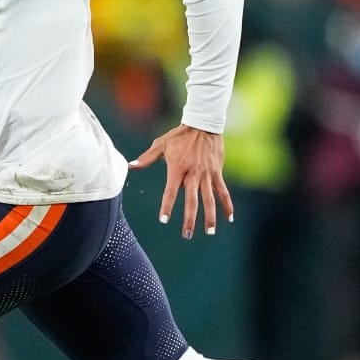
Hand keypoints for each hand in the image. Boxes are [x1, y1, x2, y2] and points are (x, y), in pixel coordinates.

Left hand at [129, 124, 235, 238]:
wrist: (204, 124)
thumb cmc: (179, 135)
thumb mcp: (161, 144)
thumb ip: (147, 158)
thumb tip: (130, 165)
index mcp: (177, 168)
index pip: (171, 191)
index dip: (167, 206)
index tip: (164, 220)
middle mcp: (193, 174)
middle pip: (191, 200)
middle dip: (189, 219)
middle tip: (187, 235)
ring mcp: (207, 174)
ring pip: (209, 199)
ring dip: (209, 217)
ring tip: (209, 233)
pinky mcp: (217, 173)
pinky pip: (223, 191)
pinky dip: (227, 205)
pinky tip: (229, 218)